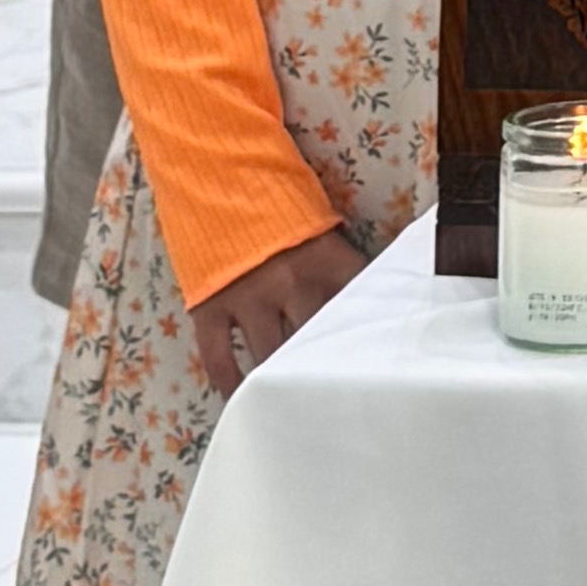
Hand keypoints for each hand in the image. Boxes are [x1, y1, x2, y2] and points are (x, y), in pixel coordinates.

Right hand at [187, 223, 368, 399]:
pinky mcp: (210, 307)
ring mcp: (249, 297)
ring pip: (270, 355)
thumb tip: (376, 308)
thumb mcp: (324, 234)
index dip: (366, 345)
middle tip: (330, 402)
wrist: (221, 178)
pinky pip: (219, 357)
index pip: (356, 311)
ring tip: (289, 407)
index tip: (373, 375)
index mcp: (328, 262)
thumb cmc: (282, 211)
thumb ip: (344, 271)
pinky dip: (231, 383)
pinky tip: (242, 399)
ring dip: (279, 381)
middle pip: (315, 342)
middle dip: (322, 371)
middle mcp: (292, 283)